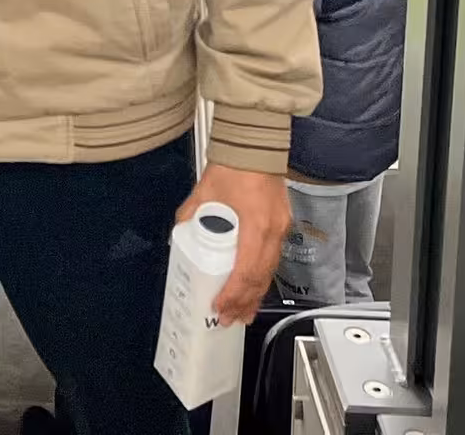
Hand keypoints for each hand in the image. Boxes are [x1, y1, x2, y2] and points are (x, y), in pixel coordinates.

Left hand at [176, 163, 291, 325]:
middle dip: (244, 302)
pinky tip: (254, 287)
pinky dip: (263, 277)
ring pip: (270, 272)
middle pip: (260, 278)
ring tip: (242, 313)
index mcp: (254, 224)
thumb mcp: (205, 190)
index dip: (233, 293)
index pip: (246, 270)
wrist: (255, 144)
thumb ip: (191, 214)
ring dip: (255, 295)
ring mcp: (281, 228)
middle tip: (229, 319)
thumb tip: (181, 234)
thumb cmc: (234, 164)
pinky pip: (273, 259)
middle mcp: (272, 230)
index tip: (219, 305)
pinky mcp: (283, 225)